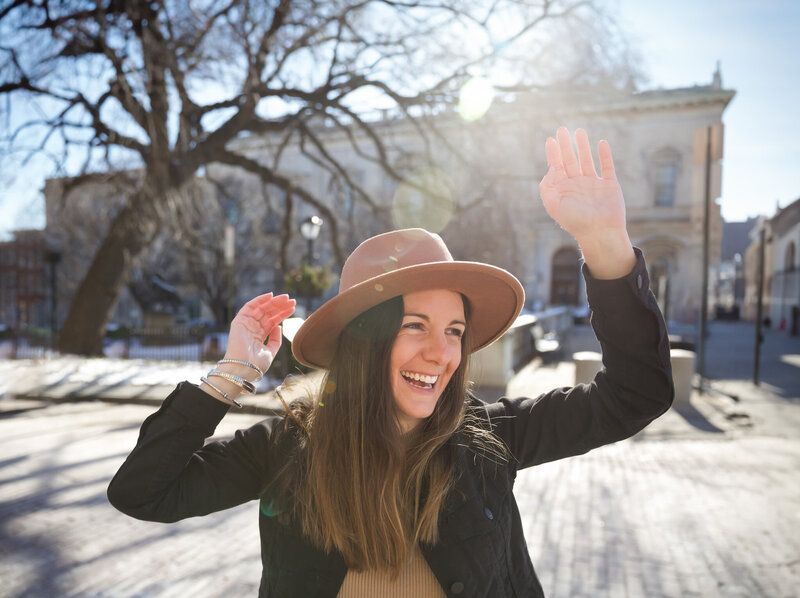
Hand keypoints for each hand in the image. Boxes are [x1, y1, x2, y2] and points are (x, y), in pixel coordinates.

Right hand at [224, 293, 295, 373]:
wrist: (244, 369)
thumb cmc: (256, 364)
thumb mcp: (271, 350)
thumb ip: (275, 339)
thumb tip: (279, 326)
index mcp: (258, 336)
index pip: (272, 321)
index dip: (282, 314)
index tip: (293, 308)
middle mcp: (252, 328)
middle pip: (268, 313)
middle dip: (280, 306)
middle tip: (293, 301)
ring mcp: (245, 324)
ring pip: (261, 308)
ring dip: (274, 302)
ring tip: (286, 298)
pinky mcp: (239, 321)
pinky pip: (249, 306)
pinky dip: (259, 300)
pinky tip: (271, 296)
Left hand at [539, 127, 634, 278]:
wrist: (600, 232)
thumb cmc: (575, 222)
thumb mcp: (553, 205)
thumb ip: (547, 186)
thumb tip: (551, 166)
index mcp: (563, 189)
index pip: (556, 166)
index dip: (553, 153)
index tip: (550, 139)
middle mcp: (577, 184)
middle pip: (570, 160)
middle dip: (565, 145)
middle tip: (562, 129)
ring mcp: (593, 184)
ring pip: (587, 160)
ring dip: (582, 146)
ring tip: (579, 131)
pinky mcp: (609, 185)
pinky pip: (607, 167)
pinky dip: (604, 155)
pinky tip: (601, 143)